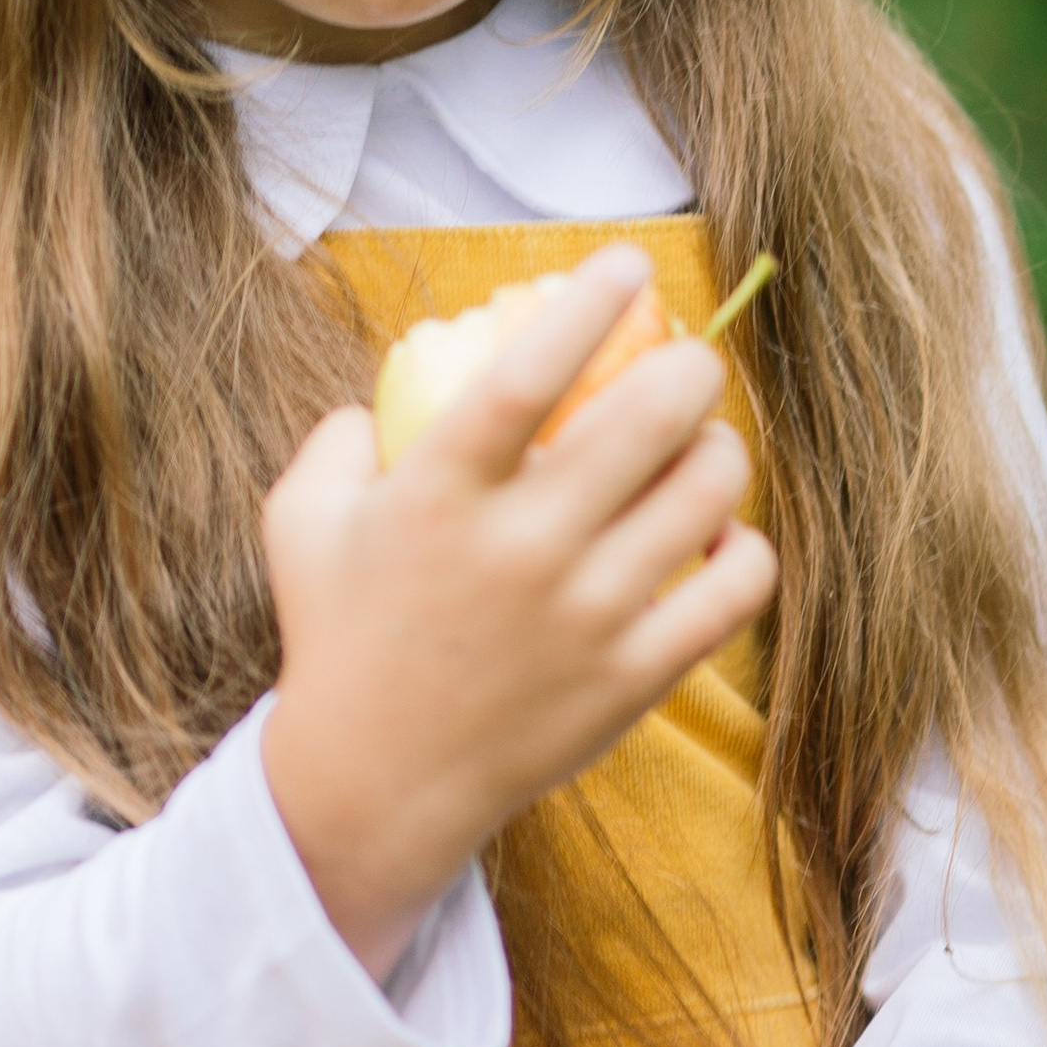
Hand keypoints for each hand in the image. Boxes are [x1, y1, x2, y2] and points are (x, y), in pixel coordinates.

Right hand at [260, 249, 776, 977]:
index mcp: (440, 495)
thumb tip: (396, 381)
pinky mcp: (633, 676)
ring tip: (698, 449)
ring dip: (718, 449)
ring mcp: (587, 616)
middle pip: (652, 418)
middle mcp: (522, 549)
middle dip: (691, 366)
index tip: (626, 262)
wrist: (374, 784)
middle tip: (685, 365)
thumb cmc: (339, 634)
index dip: (589, 303)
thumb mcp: (302, 520)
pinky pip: (737, 587)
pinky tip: (715, 539)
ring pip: (710, 492)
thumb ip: (339, 436)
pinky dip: (743, 548)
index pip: (530, 374)